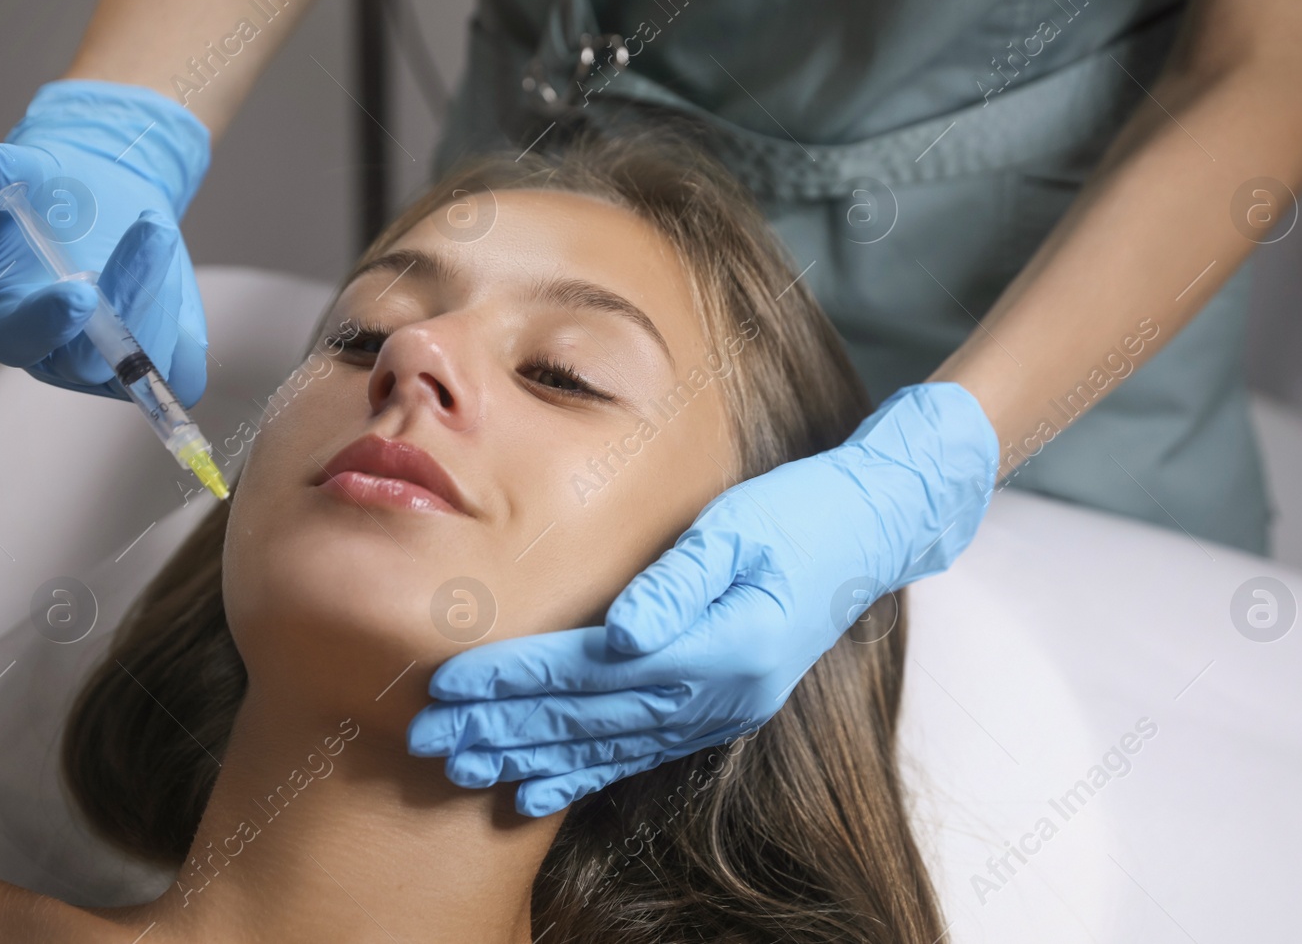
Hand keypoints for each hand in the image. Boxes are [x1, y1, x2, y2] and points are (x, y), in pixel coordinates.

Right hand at [0, 79, 211, 403]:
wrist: (104, 199)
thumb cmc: (56, 191)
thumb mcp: (33, 172)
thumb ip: (12, 173)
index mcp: (0, 320)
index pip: (17, 339)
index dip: (47, 322)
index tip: (81, 292)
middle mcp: (50, 356)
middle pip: (88, 361)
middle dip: (127, 302)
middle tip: (154, 232)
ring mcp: (102, 368)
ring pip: (143, 361)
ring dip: (160, 298)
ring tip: (156, 230)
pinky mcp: (150, 364)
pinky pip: (183, 372)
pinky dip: (187, 333)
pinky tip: (172, 281)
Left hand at [408, 381, 998, 815]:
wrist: (871, 533)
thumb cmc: (802, 514)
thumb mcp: (740, 527)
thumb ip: (678, 581)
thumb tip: (617, 630)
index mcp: (723, 648)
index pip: (593, 670)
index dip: (516, 680)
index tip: (449, 687)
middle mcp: (722, 695)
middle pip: (591, 719)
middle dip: (505, 728)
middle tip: (430, 741)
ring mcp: (724, 711)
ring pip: (610, 746)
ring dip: (534, 758)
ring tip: (466, 768)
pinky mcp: (722, 709)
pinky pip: (642, 752)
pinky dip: (585, 772)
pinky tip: (539, 787)